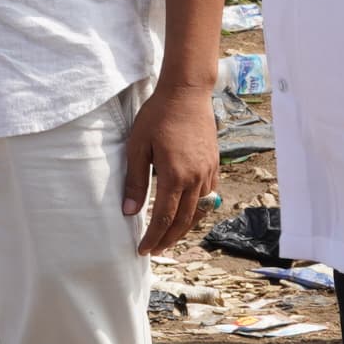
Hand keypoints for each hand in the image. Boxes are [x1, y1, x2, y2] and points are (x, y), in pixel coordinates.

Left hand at [123, 82, 218, 253]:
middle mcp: (196, 179)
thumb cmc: (158, 116)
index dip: (153, 238)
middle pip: (183, 221)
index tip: (142, 249)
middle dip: (168, 240)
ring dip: (183, 228)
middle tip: (154, 250)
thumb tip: (129, 212)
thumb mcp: (138, 146)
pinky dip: (197, 210)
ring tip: (169, 237)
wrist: (187, 93)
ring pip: (199, 212)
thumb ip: (135, 180)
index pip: (163, 218)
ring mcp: (208, 172)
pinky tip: (186, 212)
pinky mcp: (214, 165)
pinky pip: (208, 196)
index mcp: (175, 176)